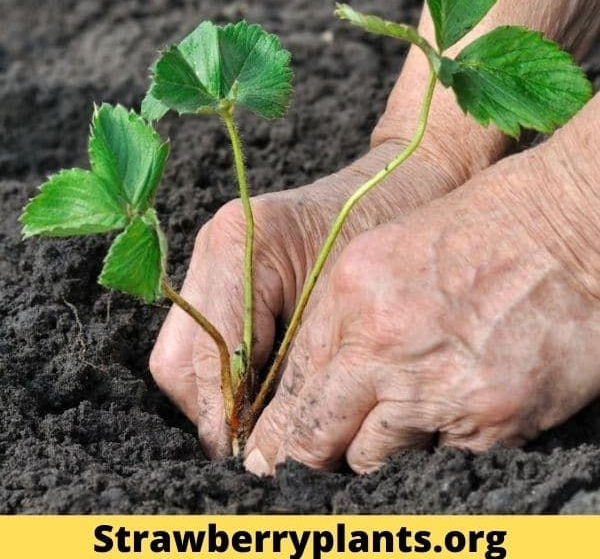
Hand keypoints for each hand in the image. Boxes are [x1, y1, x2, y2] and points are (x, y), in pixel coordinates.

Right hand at [149, 136, 472, 456]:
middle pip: (178, 362)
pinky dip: (228, 374)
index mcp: (241, 244)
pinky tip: (267, 394)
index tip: (255, 458)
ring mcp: (213, 254)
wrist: (401, 181)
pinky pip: (204, 339)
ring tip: (265, 428)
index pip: (209, 354)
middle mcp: (214, 245)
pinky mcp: (224, 268)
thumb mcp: (345, 309)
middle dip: (215, 414)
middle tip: (259, 450)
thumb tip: (271, 444)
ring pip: (184, 356)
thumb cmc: (386, 235)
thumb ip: (300, 370)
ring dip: (219, 399)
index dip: (228, 416)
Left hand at [246, 105, 599, 473]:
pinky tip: (456, 411)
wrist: (566, 225)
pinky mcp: (490, 420)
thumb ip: (348, 316)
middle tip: (306, 473)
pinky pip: (441, 461)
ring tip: (401, 422)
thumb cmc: (483, 228)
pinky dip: (442, 446)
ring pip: (375, 459)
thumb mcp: (392, 252)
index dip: (279, 431)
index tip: (270, 455)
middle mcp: (383, 345)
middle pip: (319, 437)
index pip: (294, 388)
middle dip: (312, 457)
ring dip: (379, 451)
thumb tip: (317, 383)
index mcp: (351, 295)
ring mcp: (437, 388)